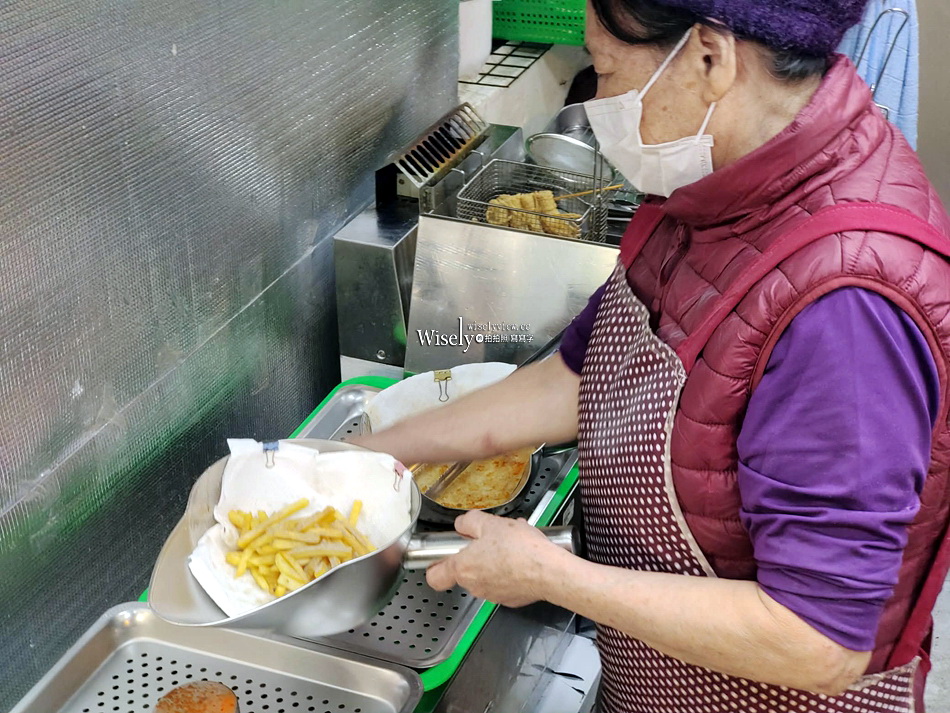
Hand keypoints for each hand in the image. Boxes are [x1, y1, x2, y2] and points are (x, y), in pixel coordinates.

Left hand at [425, 510, 560, 606]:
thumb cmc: (520, 549)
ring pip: (486, 575)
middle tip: (489, 539)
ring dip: (494, 560)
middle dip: (475, 555)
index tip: (442, 555)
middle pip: (464, 571)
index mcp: (463, 568)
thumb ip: (469, 522)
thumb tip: (463, 525)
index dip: (435, 565)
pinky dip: (510, 571)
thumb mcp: (489, 523)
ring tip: (511, 544)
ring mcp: (493, 595)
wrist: (550, 571)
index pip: (434, 577)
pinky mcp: (512, 598)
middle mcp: (475, 586)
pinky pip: (504, 582)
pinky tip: (522, 556)